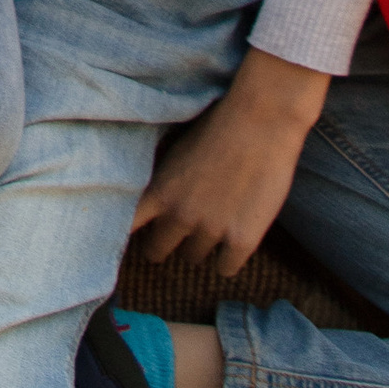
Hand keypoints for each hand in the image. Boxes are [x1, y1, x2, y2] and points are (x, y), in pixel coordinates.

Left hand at [129, 46, 328, 275]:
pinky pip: (225, 268)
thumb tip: (151, 204)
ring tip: (214, 222)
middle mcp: (179, 215)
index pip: (126, 227)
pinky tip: (235, 238)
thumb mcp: (176, 151)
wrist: (263, 119)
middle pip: (158, 251)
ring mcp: (211, 230)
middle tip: (176, 234)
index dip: (128, 232)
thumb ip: (163, 182)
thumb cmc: (218, 125)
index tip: (134, 233)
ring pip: (194, 258)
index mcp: (158, 190)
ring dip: (200, 246)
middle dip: (166, 243)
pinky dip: (229, 258)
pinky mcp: (242, 240)